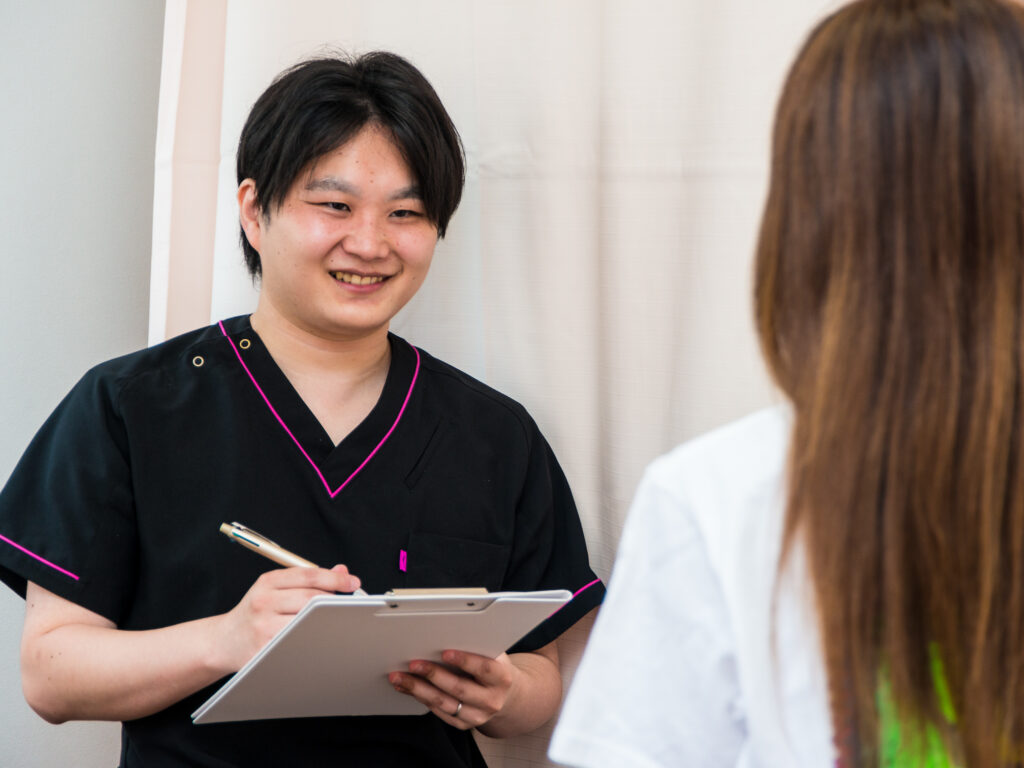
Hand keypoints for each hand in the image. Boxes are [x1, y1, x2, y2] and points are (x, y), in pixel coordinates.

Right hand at [215, 564, 360, 671]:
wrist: (223, 641)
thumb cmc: (256, 613)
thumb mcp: (275, 589)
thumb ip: (307, 579)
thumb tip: (341, 570)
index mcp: (267, 582)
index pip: (309, 575)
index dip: (335, 578)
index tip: (353, 582)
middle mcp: (263, 601)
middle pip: (311, 598)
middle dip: (334, 600)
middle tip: (348, 604)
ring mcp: (263, 627)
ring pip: (306, 621)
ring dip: (325, 620)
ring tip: (336, 620)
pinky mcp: (264, 650)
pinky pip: (297, 642)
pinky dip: (313, 638)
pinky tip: (320, 636)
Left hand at [388, 650, 516, 729]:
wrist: (504, 696)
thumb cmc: (492, 667)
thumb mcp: (492, 654)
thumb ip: (475, 646)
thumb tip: (444, 634)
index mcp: (501, 678)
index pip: (484, 669)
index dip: (465, 660)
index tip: (445, 652)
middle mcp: (491, 700)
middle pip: (459, 689)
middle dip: (433, 675)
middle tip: (413, 664)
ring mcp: (477, 715)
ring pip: (444, 703)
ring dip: (418, 690)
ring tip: (400, 677)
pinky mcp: (463, 724)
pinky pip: (439, 712)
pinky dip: (420, 698)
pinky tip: (407, 688)